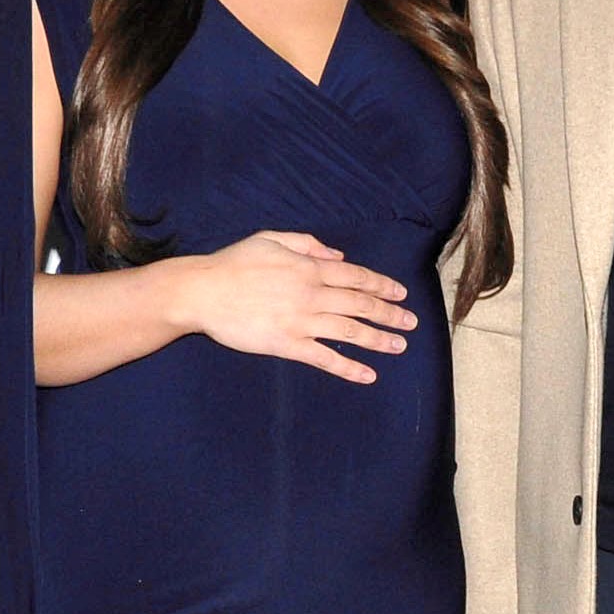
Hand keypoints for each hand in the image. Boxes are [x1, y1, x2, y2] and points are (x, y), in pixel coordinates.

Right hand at [182, 229, 416, 384]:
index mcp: (309, 267)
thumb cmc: (234, 262)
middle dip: (389, 313)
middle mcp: (312, 294)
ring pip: (350, 331)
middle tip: (411, 323)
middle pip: (361, 304)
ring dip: (378, 340)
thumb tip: (338, 256)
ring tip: (399, 346)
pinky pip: (325, 358)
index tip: (401, 293)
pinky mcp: (288, 345)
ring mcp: (301, 321)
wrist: (203, 291)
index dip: (382, 285)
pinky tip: (368, 375)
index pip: (356, 276)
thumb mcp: (271, 238)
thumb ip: (307, 244)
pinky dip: (349, 367)